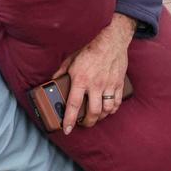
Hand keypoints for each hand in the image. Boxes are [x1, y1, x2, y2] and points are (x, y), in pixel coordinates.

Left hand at [55, 13, 135, 133]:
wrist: (111, 41)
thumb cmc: (90, 50)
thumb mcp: (70, 60)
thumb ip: (60, 73)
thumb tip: (52, 82)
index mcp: (80, 80)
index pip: (73, 105)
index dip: (69, 120)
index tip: (66, 129)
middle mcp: (95, 85)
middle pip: (92, 112)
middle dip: (87, 122)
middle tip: (83, 124)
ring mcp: (108, 85)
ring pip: (106, 110)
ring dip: (100, 117)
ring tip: (95, 118)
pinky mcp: (118, 83)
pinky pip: (117, 102)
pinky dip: (112, 110)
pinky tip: (108, 110)